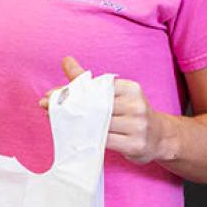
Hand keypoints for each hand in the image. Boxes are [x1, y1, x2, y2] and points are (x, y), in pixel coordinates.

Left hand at [44, 56, 173, 164]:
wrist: (160, 138)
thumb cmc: (131, 112)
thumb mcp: (114, 93)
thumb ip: (89, 81)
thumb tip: (66, 61)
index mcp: (130, 89)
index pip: (95, 88)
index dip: (71, 91)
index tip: (51, 95)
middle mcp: (136, 106)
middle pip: (94, 105)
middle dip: (68, 106)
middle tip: (46, 106)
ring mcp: (137, 127)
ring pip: (97, 124)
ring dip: (73, 124)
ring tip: (58, 122)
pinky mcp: (135, 145)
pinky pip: (103, 142)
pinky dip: (87, 138)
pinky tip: (75, 136)